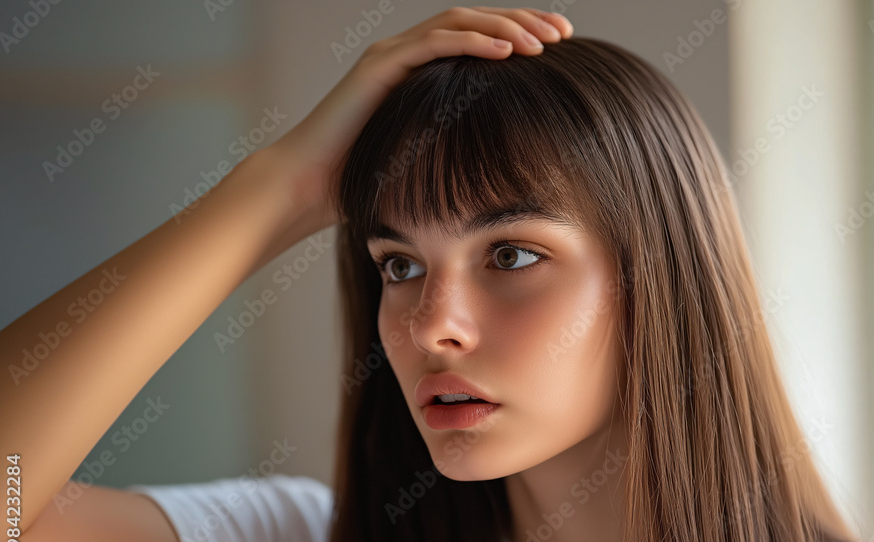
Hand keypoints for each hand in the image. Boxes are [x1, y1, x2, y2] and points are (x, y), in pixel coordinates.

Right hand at [263, 6, 573, 245]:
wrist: (309, 188)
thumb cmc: (362, 183)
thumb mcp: (425, 161)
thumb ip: (457, 148)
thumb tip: (507, 167)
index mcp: (421, 73)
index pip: (479, 41)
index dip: (521, 35)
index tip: (561, 46)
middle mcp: (407, 55)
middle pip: (475, 21)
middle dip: (524, 20)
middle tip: (565, 30)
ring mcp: (391, 56)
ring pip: (458, 22)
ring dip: (505, 26)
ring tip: (545, 38)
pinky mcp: (378, 67)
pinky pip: (433, 44)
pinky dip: (473, 42)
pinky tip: (507, 50)